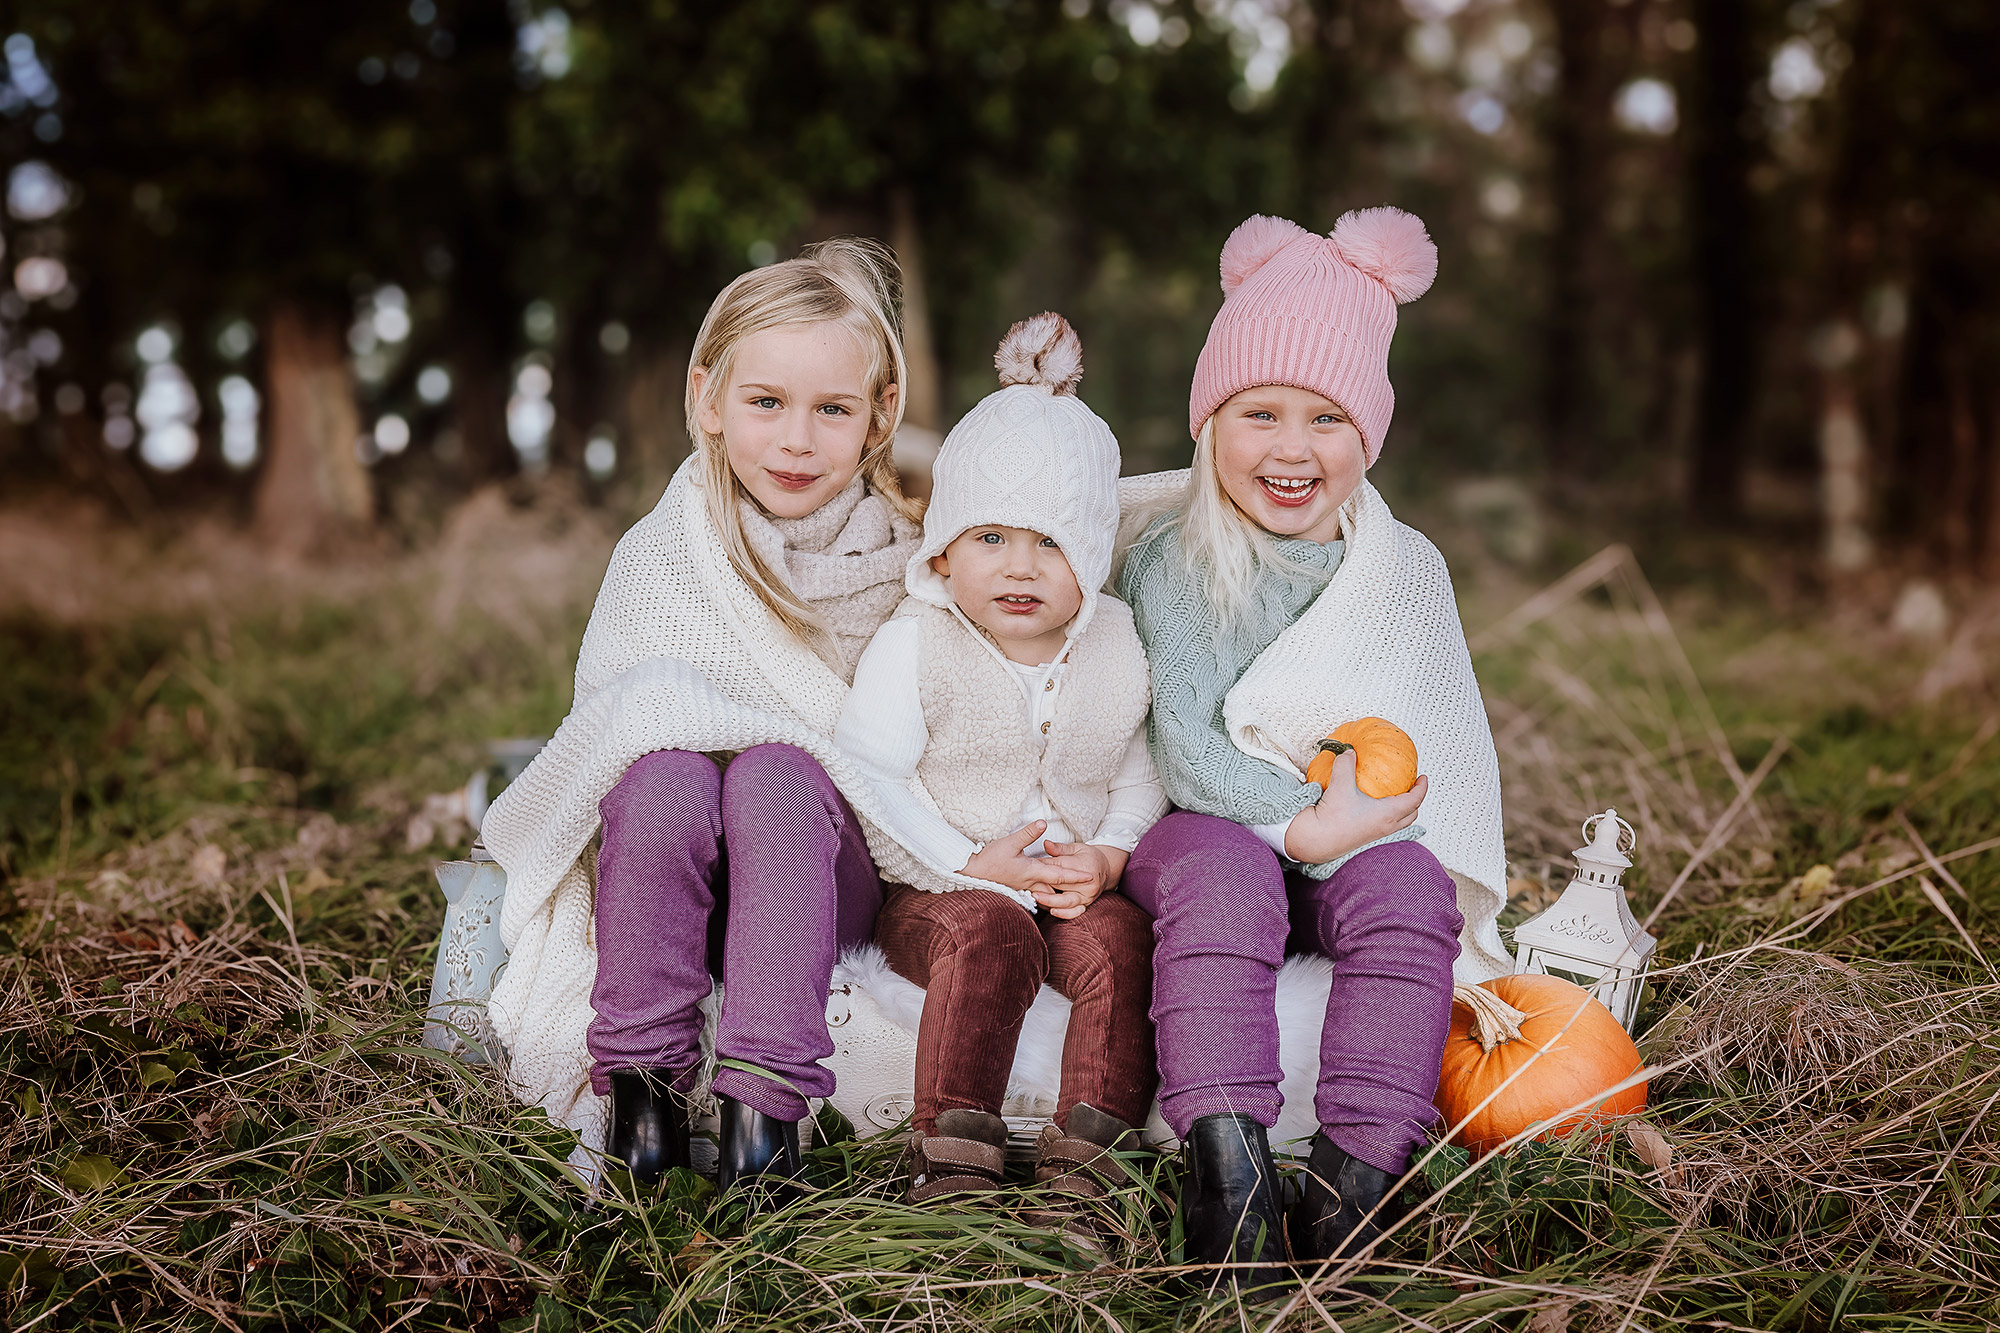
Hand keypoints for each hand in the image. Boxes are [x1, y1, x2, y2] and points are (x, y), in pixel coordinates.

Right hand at [962, 821, 1095, 897]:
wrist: (972, 874)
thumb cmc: (990, 859)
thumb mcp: (1009, 843)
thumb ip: (1027, 833)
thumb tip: (1043, 823)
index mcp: (1031, 872)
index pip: (1059, 875)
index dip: (1075, 875)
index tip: (1089, 876)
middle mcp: (1031, 883)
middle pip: (1058, 889)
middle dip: (1073, 889)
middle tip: (1090, 886)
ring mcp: (1026, 889)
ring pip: (1049, 894)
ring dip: (1063, 893)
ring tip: (1077, 891)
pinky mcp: (1020, 890)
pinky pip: (1040, 896)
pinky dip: (1050, 896)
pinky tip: (1054, 894)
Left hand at [1031, 842, 1129, 918]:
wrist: (1107, 869)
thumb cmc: (1089, 857)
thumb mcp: (1076, 848)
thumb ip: (1060, 848)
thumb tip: (1045, 844)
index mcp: (1083, 866)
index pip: (1059, 867)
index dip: (1042, 867)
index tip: (1028, 866)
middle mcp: (1087, 883)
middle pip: (1061, 885)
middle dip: (1043, 884)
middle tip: (1026, 884)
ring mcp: (1087, 895)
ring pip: (1067, 901)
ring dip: (1050, 900)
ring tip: (1035, 898)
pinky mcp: (1087, 904)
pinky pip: (1075, 912)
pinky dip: (1064, 913)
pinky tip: (1052, 911)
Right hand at [1283, 747, 1426, 864]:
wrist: (1317, 840)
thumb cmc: (1332, 817)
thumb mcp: (1340, 785)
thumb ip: (1346, 765)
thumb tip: (1349, 752)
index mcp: (1388, 814)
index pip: (1414, 800)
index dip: (1422, 788)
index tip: (1423, 777)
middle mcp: (1386, 826)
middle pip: (1411, 814)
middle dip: (1415, 800)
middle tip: (1411, 785)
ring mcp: (1377, 833)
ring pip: (1399, 822)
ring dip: (1403, 809)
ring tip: (1396, 795)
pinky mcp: (1366, 837)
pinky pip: (1385, 824)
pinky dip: (1388, 814)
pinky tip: (1374, 805)